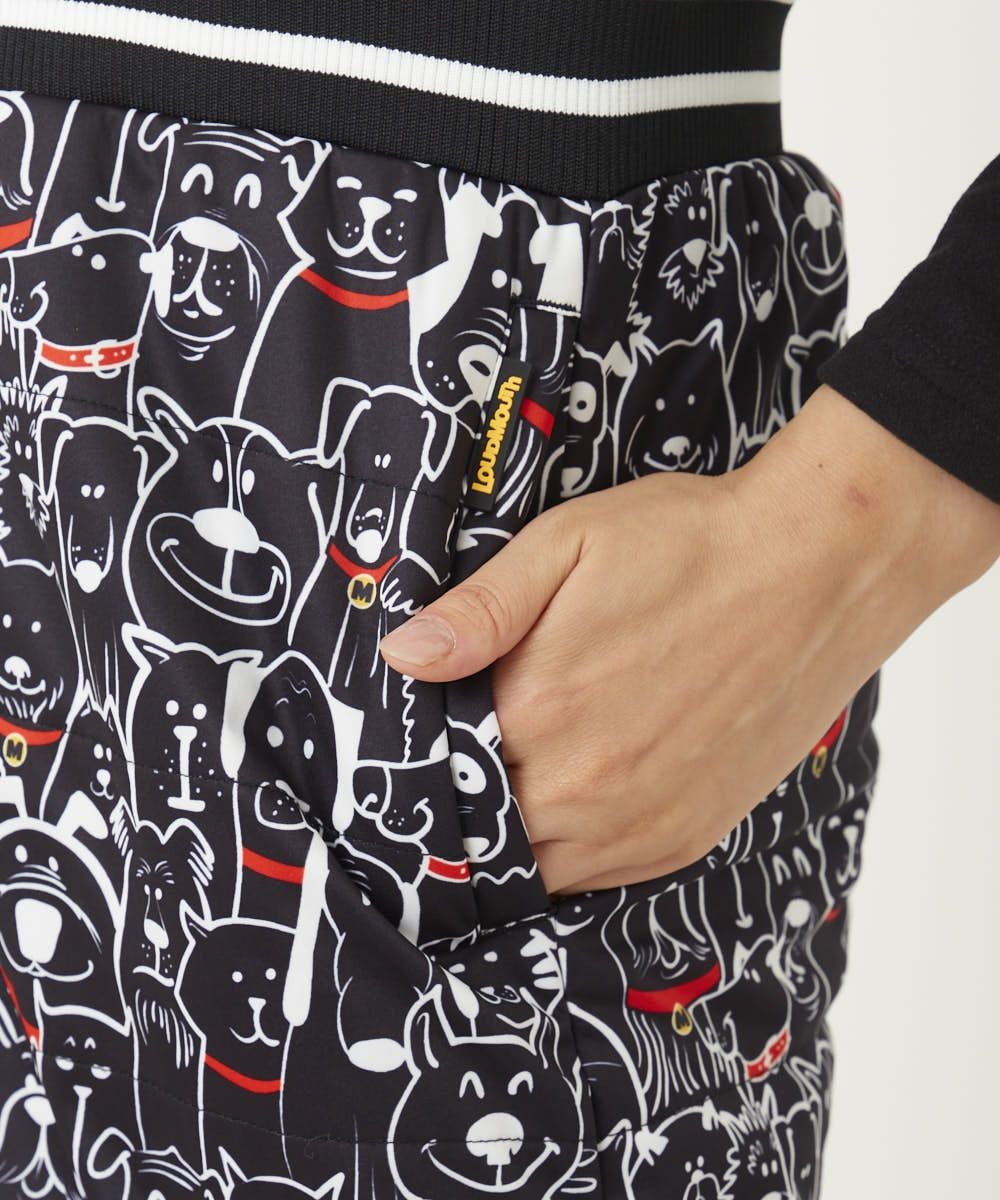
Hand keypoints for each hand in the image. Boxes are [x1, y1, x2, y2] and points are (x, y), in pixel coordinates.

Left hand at [378, 385, 999, 894]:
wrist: (816, 568)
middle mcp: (588, 784)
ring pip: (536, 868)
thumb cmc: (690, 545)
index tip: (415, 750)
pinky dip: (567, 854)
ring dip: (510, 837)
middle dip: (459, 807)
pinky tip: (566, 807)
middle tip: (454, 773)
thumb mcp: (567, 545)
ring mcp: (643, 821)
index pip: (443, 772)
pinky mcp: (687, 834)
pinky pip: (598, 876)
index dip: (420, 764)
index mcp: (542, 709)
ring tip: (505, 791)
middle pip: (481, 833)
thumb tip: (400, 657)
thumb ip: (480, 611)